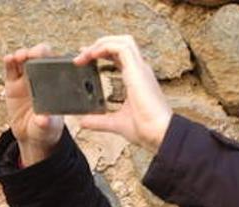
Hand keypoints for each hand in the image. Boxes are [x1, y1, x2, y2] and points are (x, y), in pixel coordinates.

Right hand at [3, 44, 65, 165]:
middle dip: (40, 52)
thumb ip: (46, 123)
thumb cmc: (46, 128)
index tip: (56, 59)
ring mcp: (27, 76)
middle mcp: (43, 75)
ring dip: (24, 54)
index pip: (61, 66)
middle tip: (36, 54)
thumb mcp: (48, 128)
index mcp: (58, 83)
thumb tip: (43, 120)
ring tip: (20, 56)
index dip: (58, 58)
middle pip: (43, 56)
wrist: (30, 133)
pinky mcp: (13, 81)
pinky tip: (8, 59)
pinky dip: (9, 61)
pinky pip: (11, 68)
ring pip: (26, 58)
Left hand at [73, 35, 172, 153]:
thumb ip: (99, 121)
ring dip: (100, 43)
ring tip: (83, 54)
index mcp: (136, 78)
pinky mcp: (138, 70)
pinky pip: (121, 48)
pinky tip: (92, 55)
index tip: (84, 57)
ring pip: (122, 41)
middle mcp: (139, 70)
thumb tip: (83, 122)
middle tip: (80, 54)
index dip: (102, 52)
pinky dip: (105, 47)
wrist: (158, 133)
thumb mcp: (116, 123)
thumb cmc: (145, 129)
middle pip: (120, 43)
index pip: (119, 56)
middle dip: (99, 44)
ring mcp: (140, 68)